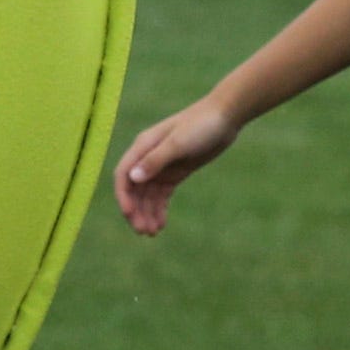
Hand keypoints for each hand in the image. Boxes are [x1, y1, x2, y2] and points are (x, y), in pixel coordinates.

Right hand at [113, 98, 238, 232]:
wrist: (225, 117)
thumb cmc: (200, 125)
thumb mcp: (178, 143)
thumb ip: (155, 160)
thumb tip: (133, 178)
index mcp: (143, 146)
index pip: (123, 175)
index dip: (123, 196)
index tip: (130, 215)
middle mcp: (148, 157)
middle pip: (134, 189)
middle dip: (136, 211)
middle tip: (143, 231)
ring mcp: (162, 166)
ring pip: (148, 195)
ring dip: (147, 213)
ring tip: (152, 233)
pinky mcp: (176, 172)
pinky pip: (162, 194)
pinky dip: (159, 209)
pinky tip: (161, 223)